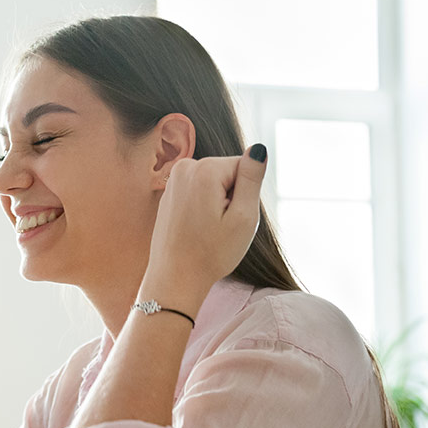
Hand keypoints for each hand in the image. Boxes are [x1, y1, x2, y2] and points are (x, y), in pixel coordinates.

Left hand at [143, 144, 266, 309]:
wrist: (175, 278)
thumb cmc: (212, 253)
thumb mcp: (244, 217)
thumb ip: (252, 178)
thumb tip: (258, 148)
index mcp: (205, 169)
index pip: (245, 167)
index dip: (245, 195)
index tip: (231, 218)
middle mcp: (185, 166)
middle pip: (228, 173)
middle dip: (232, 197)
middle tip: (221, 226)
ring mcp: (174, 179)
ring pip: (215, 183)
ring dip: (218, 203)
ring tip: (208, 228)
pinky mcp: (170, 192)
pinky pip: (199, 192)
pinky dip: (204, 208)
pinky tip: (196, 229)